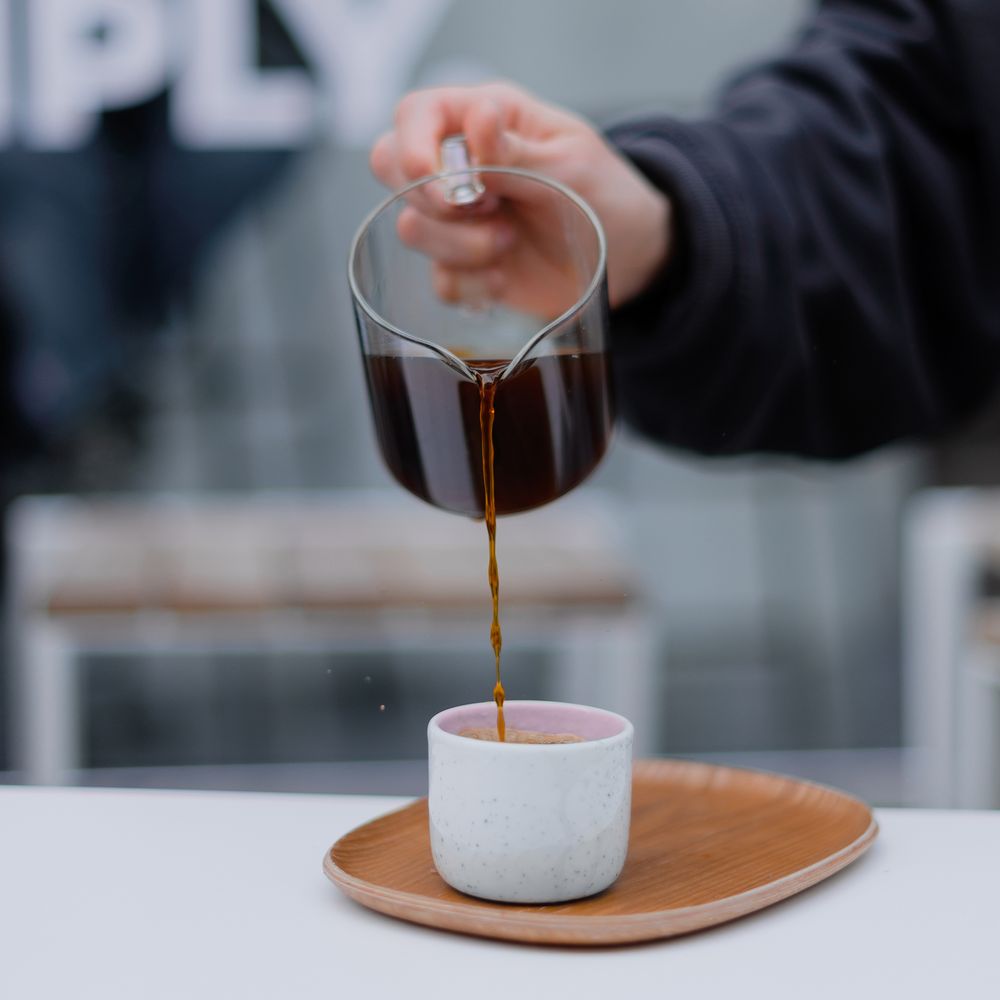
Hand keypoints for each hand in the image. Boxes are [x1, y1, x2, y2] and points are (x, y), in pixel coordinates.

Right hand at [371, 82, 672, 310]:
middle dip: (435, 203)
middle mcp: (461, 165)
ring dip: (463, 246)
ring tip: (509, 242)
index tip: (445, 186)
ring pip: (412, 230)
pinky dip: (472, 286)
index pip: (415, 114)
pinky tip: (505, 277)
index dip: (414, 147)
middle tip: (489, 212)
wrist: (629, 260)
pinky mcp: (465, 266)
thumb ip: (514, 152)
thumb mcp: (571, 165)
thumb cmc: (606, 196)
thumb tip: (477, 118)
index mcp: (487, 119)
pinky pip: (440, 280)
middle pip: (392, 168)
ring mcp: (458, 219)